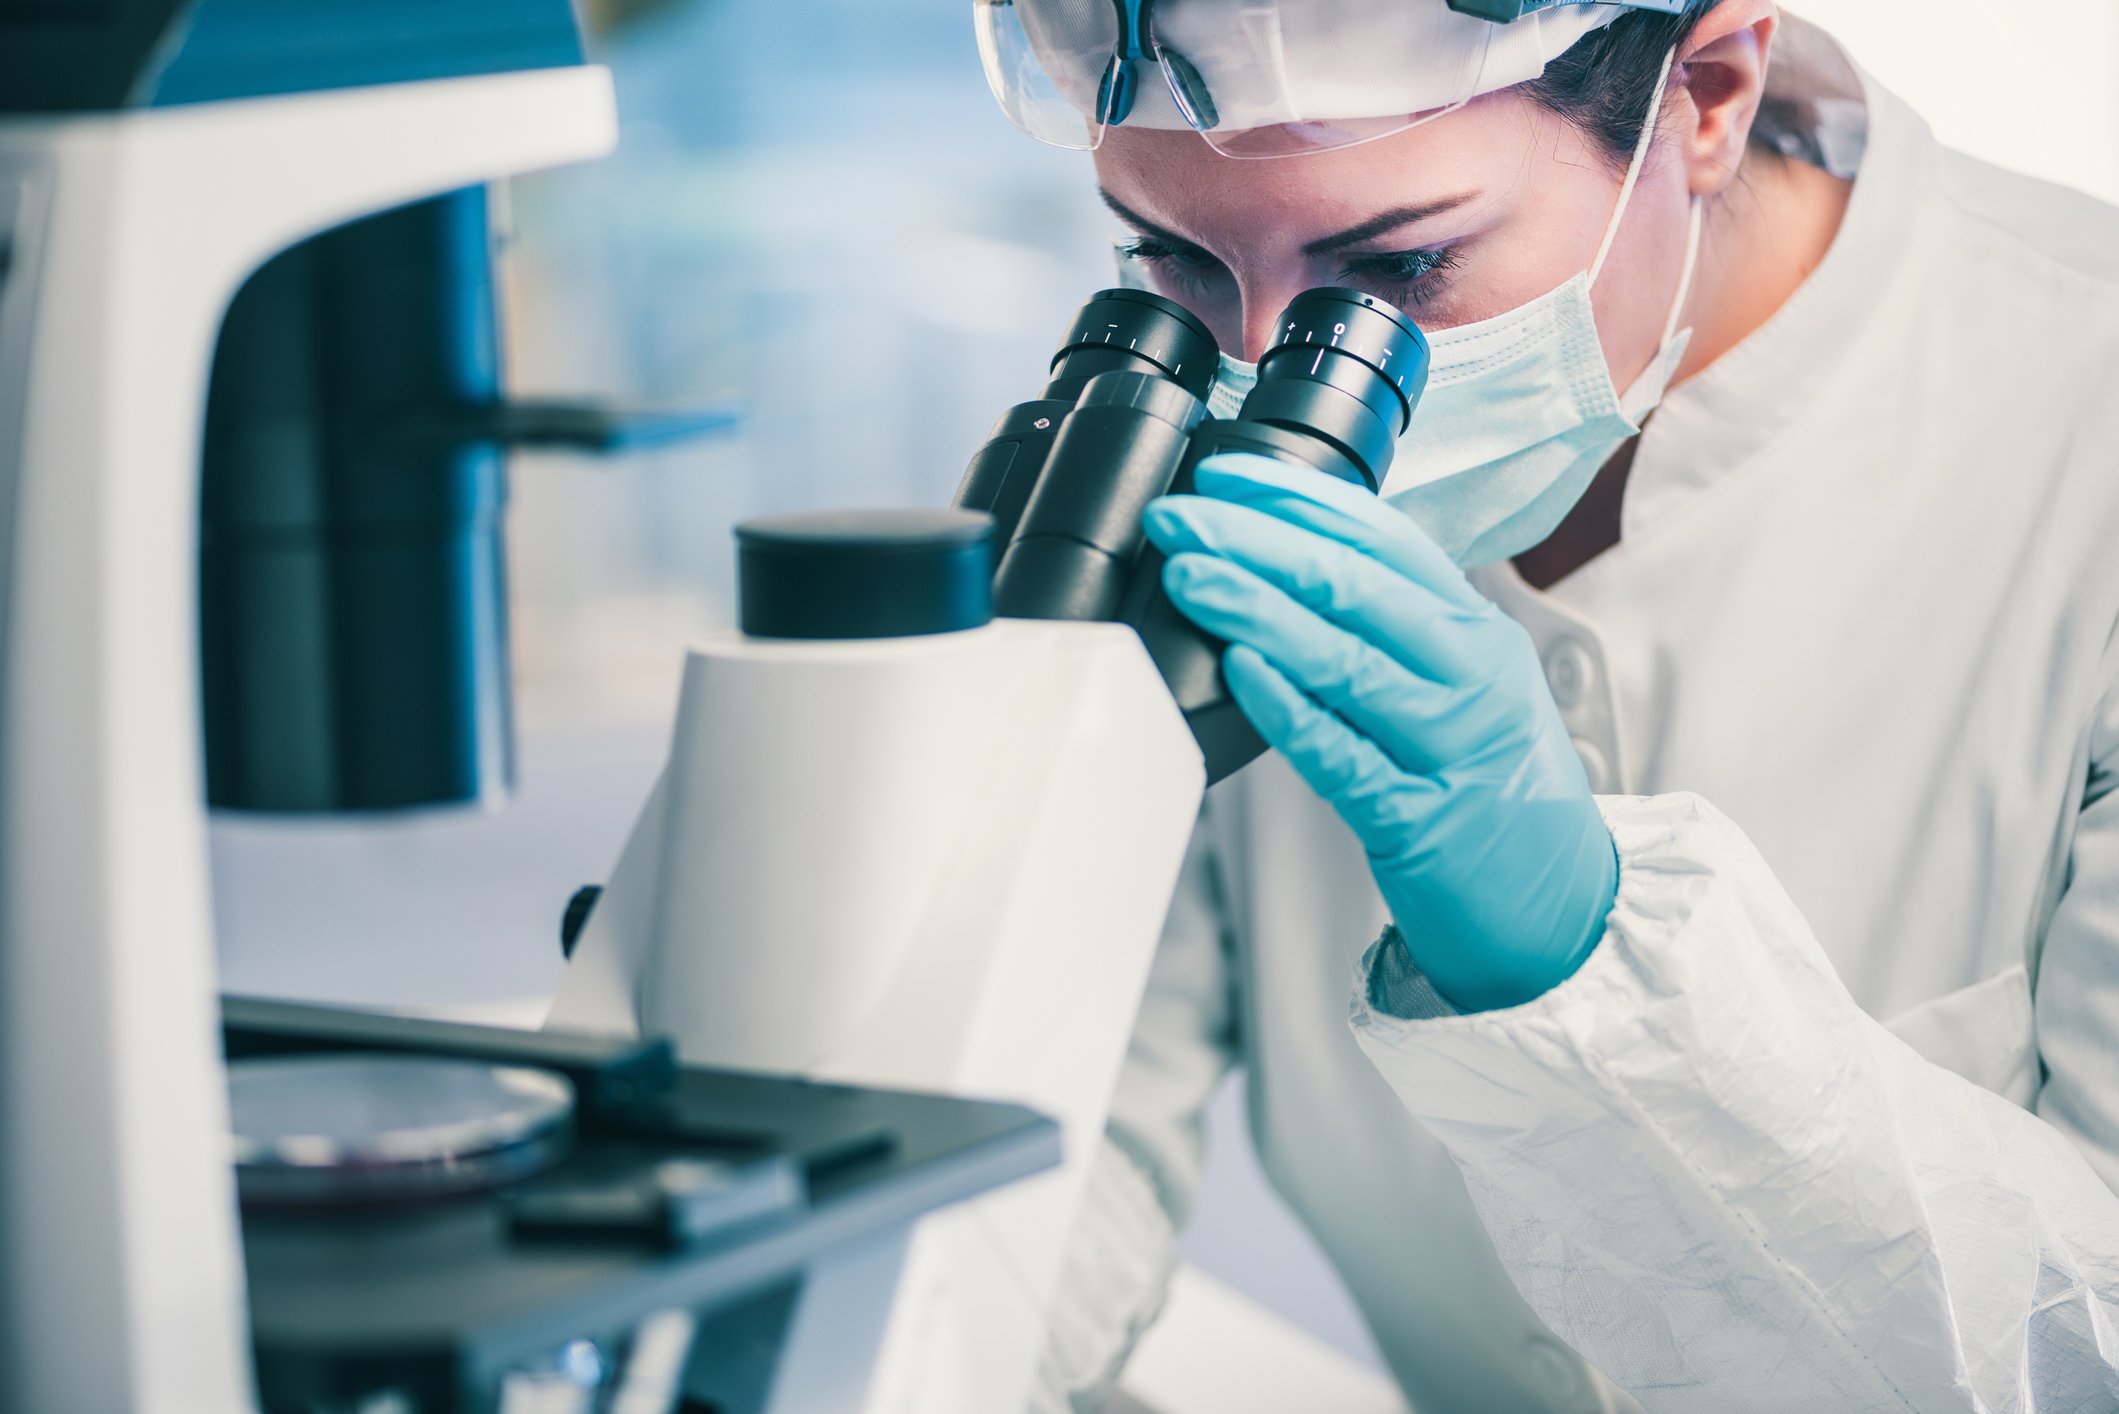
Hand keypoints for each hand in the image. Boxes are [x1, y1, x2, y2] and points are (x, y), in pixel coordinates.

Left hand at [1142, 453, 1616, 1012]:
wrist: (1561, 912)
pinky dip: (1290, 709)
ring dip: (1258, 609)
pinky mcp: (1420, 820)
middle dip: (1258, 540)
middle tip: (1181, 516)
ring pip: (1347, 660)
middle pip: (1357, 586)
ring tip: (1191, 575)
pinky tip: (1242, 671)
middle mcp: (1471, 676)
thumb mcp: (1465, 686)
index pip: (1385, 539)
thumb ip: (1394, 629)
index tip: (1227, 474)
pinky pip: (1343, 754)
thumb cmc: (1492, 792)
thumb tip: (1292, 564)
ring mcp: (1449, 747)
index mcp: (1475, 632)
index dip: (1301, 499)